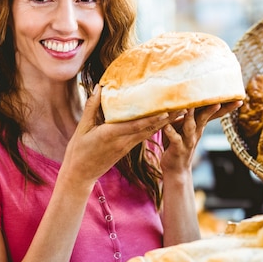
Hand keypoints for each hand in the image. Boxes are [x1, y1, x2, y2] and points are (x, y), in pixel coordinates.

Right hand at [58, 86, 178, 187]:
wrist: (80, 174)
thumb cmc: (79, 150)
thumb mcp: (82, 127)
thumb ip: (92, 107)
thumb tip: (100, 87)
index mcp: (111, 134)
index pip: (136, 126)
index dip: (152, 119)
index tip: (166, 110)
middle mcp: (123, 141)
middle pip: (148, 128)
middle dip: (166, 118)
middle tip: (183, 107)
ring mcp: (126, 147)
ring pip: (149, 133)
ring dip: (165, 123)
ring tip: (179, 112)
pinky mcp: (127, 149)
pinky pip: (143, 137)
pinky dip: (155, 128)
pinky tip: (164, 122)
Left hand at [160, 101, 240, 176]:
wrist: (176, 169)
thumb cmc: (178, 142)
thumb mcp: (185, 126)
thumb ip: (188, 113)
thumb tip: (189, 97)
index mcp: (199, 125)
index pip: (215, 113)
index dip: (226, 106)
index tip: (238, 99)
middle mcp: (196, 132)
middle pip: (205, 117)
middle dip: (212, 109)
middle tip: (218, 100)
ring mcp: (188, 140)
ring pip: (190, 126)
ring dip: (190, 117)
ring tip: (189, 107)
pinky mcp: (178, 148)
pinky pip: (175, 139)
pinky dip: (170, 132)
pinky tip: (166, 126)